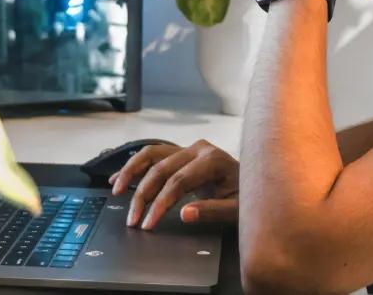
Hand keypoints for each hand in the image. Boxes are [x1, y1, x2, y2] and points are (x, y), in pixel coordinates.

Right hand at [109, 140, 239, 229]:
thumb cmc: (248, 198)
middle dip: (142, 195)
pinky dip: (135, 165)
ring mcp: (190, 149)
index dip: (160, 204)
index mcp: (213, 160)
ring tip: (116, 190)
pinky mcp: (182, 153)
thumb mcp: (236, 210)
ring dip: (131, 172)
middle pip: (161, 169)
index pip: (178, 182)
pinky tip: (120, 177)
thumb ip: (211, 212)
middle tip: (133, 219)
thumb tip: (184, 214)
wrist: (256, 185)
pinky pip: (154, 156)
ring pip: (152, 154)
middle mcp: (199, 149)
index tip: (148, 223)